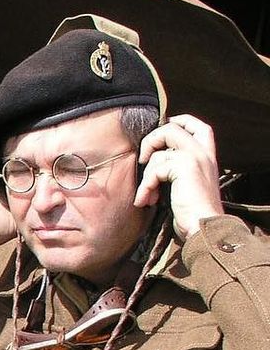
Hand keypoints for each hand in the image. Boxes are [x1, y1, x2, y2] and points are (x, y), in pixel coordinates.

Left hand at [136, 114, 223, 240]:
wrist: (204, 227)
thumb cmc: (192, 213)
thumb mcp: (185, 185)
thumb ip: (175, 169)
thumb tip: (152, 160)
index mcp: (207, 155)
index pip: (194, 125)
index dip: (175, 122)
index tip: (157, 139)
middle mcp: (203, 152)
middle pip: (172, 128)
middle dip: (151, 141)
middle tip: (143, 161)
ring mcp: (195, 157)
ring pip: (158, 154)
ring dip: (146, 177)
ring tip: (147, 195)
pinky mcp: (186, 167)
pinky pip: (155, 170)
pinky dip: (145, 186)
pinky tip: (146, 201)